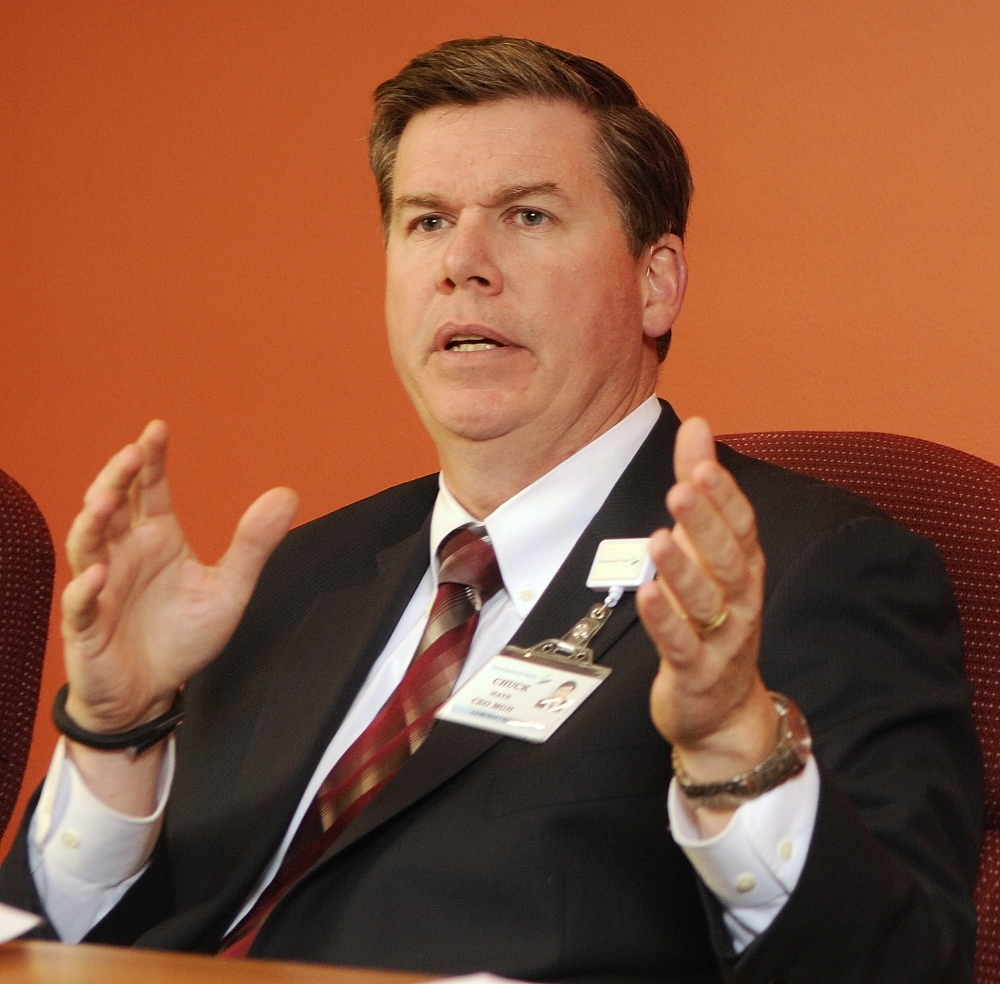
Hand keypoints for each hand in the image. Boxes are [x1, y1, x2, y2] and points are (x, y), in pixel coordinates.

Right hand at [62, 421, 298, 734]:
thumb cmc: (183, 636)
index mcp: (157, 538)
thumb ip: (254, 544)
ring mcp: (101, 586)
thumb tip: (287, 494)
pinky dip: (86, 588)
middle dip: (116, 478)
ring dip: (93, 521)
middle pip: (111, 505)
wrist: (153, 692)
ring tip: (107, 501)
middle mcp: (124, 553)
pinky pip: (80, 603)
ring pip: (86, 544)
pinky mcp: (87, 625)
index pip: (149, 489)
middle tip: (131, 454)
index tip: (157, 429)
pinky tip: (98, 573)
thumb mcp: (229, 588)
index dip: (150, 459)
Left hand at [636, 417, 776, 802]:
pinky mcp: (695, 671)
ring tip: (659, 538)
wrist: (723, 707)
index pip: (741, 525)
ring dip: (683, 570)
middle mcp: (739, 600)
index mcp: (744, 568)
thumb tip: (697, 425)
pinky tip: (648, 594)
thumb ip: (700, 489)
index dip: (724, 495)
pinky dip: (665, 620)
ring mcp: (721, 639)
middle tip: (684, 489)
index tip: (703, 462)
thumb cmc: (712, 618)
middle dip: (707, 523)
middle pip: (727, 559)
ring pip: (706, 601)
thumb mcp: (706, 551)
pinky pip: (680, 644)